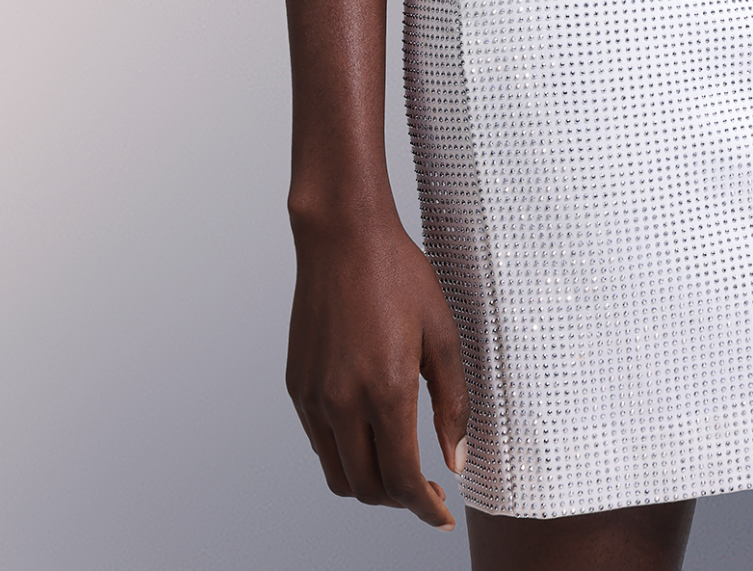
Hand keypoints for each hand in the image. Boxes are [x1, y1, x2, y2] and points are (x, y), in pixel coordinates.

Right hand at [286, 204, 468, 529]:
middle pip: (367, 488)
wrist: (342, 236)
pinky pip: (319, 442)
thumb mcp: (442, 334)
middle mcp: (342, 401)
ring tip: (398, 467)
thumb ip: (452, 404)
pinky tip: (369, 433)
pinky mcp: (297, 385)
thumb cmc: (397, 275)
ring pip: (337, 474)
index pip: (401, 480)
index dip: (424, 508)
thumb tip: (456, 460)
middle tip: (425, 491)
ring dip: (369, 484)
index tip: (440, 515)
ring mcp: (314, 396)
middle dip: (399, 501)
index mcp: (385, 389)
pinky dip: (345, 453)